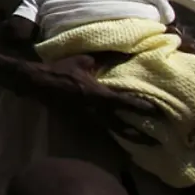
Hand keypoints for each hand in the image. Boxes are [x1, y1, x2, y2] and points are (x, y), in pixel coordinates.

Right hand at [28, 56, 160, 144]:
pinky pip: (100, 127)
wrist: (38, 82)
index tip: (157, 112)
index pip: (124, 102)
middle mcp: (95, 109)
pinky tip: (118, 135)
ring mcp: (87, 116)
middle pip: (121, 124)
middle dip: (137, 133)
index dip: (141, 107)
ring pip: (111, 129)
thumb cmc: (60, 70)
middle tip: (154, 141)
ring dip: (126, 135)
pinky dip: (111, 132)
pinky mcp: (79, 119)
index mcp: (97, 94)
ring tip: (141, 143)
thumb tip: (125, 50)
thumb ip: (105, 58)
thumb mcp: (83, 60)